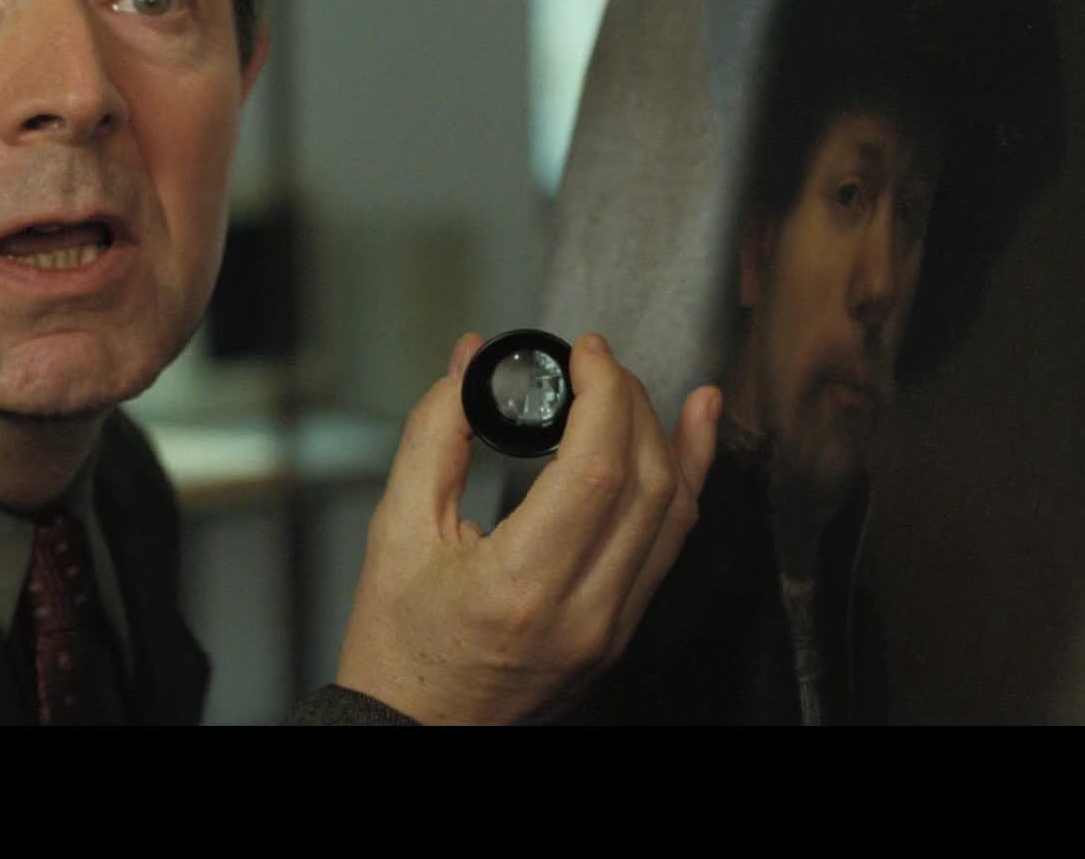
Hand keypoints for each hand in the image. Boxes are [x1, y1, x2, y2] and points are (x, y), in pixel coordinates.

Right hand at [333, 331, 719, 723]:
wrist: (413, 730)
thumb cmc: (398, 646)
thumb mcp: (395, 531)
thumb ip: (436, 435)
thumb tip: (469, 364)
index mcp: (522, 585)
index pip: (598, 469)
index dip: (604, 395)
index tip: (585, 354)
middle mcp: (581, 613)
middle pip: (648, 483)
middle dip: (631, 404)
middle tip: (597, 365)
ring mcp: (610, 629)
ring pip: (675, 515)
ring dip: (668, 439)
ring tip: (641, 386)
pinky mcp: (619, 634)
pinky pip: (669, 549)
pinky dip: (682, 487)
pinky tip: (689, 442)